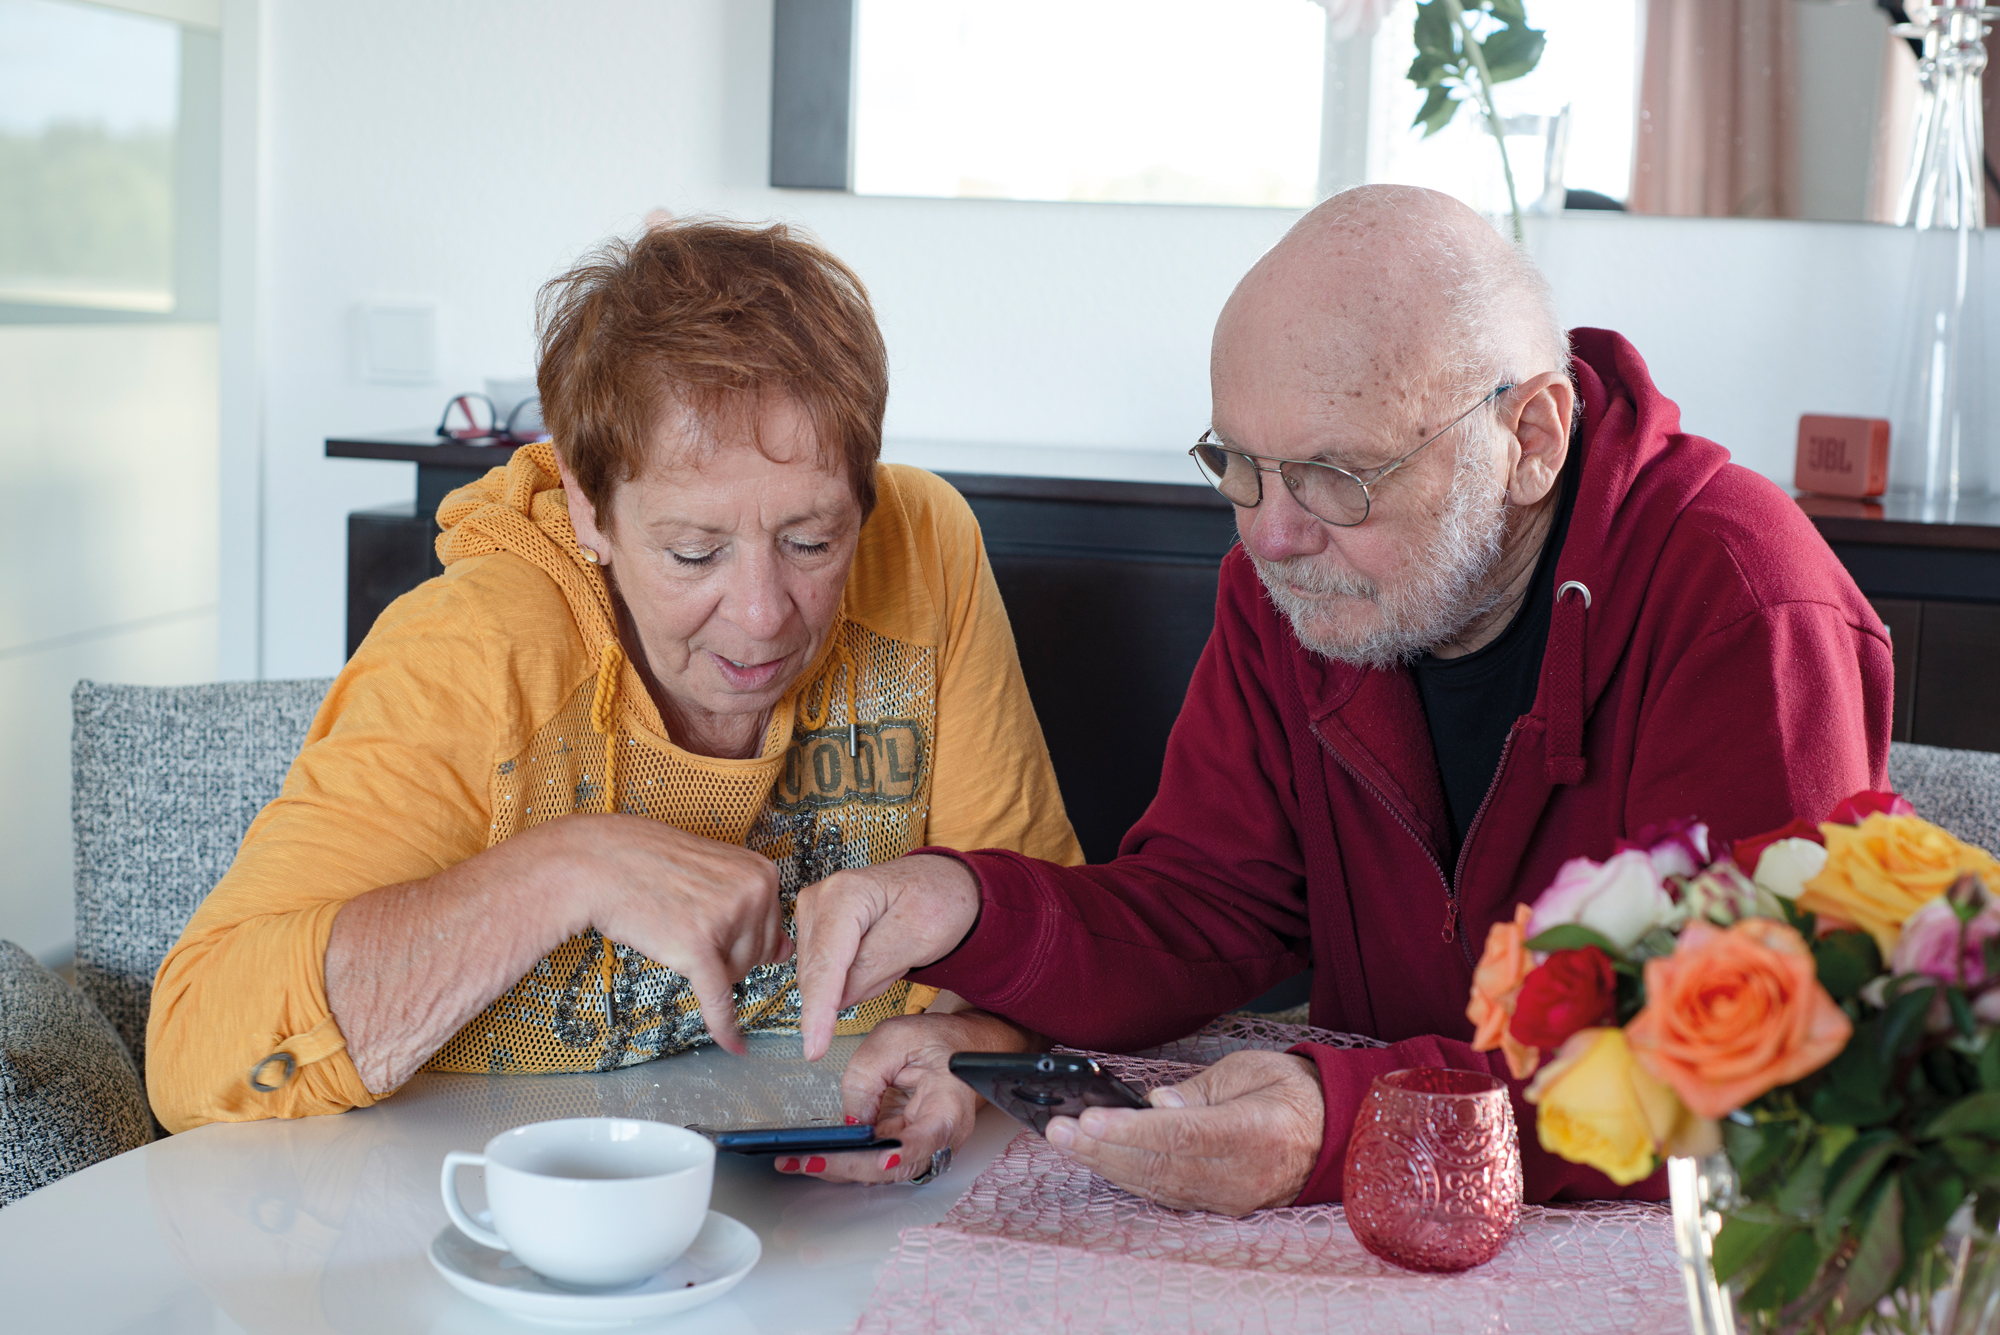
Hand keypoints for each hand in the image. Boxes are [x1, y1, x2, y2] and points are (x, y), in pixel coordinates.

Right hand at [559, 814, 793, 1054]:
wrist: (600, 863)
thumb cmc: (650, 866)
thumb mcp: (716, 873)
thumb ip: (753, 909)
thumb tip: (786, 952)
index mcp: (762, 874)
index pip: (771, 932)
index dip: (739, 940)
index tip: (717, 933)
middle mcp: (753, 893)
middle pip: (756, 957)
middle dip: (723, 956)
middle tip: (688, 930)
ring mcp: (727, 919)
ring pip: (736, 977)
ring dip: (707, 970)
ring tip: (677, 935)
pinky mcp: (697, 947)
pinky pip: (718, 999)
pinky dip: (724, 1026)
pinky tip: (733, 1044)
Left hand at [775, 1009, 1035, 1182]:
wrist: (963, 1051)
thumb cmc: (938, 1042)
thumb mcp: (896, 1039)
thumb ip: (867, 1077)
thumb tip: (849, 1121)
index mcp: (947, 1108)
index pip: (923, 1140)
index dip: (897, 1154)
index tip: (878, 1158)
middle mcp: (939, 1139)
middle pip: (892, 1166)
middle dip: (845, 1168)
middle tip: (801, 1161)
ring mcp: (923, 1148)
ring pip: (879, 1170)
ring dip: (837, 1168)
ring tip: (794, 1161)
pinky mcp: (907, 1149)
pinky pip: (874, 1161)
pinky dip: (844, 1161)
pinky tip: (813, 1155)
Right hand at [792, 854, 981, 1060]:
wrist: (941, 885)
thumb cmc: (939, 901)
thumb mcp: (920, 937)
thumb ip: (873, 967)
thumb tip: (835, 999)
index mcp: (845, 894)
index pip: (825, 965)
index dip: (819, 1011)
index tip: (815, 1048)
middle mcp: (820, 898)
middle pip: (818, 974)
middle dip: (856, 987)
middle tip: (899, 964)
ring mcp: (814, 911)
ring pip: (820, 977)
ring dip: (857, 982)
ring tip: (892, 955)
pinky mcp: (816, 927)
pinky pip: (825, 973)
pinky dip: (853, 977)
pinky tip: (878, 957)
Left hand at [1042, 1050, 1324, 1215]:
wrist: (1332, 1133)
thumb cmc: (1291, 1093)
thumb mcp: (1251, 1070)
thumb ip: (1201, 1090)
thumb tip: (1155, 1105)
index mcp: (1256, 1132)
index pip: (1183, 1135)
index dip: (1132, 1130)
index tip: (1090, 1119)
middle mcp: (1242, 1173)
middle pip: (1160, 1165)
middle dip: (1102, 1148)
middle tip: (1058, 1130)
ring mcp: (1230, 1197)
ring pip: (1157, 1185)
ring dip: (1106, 1164)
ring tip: (1066, 1141)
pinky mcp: (1220, 1206)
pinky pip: (1167, 1194)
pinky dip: (1129, 1177)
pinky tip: (1098, 1159)